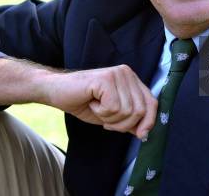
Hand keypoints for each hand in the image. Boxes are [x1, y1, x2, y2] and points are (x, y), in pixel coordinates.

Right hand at [41, 65, 156, 138]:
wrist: (57, 91)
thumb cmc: (84, 102)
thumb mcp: (112, 115)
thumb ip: (130, 120)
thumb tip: (145, 132)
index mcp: (131, 80)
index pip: (152, 103)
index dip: (149, 122)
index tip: (140, 135)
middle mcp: (127, 73)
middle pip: (140, 110)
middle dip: (123, 124)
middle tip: (106, 119)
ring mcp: (117, 74)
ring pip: (127, 111)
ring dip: (109, 118)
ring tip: (97, 107)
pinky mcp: (106, 79)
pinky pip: (113, 107)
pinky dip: (101, 112)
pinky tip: (92, 102)